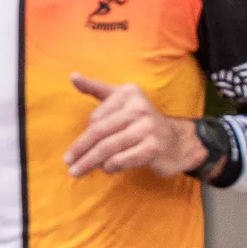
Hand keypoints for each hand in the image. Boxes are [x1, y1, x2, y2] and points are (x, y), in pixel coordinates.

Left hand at [64, 74, 206, 176]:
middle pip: (100, 132)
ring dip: (90, 162)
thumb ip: (97, 88)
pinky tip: (107, 168)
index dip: (84, 136)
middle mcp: (139, 108)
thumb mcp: (122, 99)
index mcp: (129, 93)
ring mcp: (148, 128)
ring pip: (108, 147)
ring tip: (78, 171)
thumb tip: (72, 76)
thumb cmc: (141, 122)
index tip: (73, 150)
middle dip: (81, 150)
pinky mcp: (153, 148)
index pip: (96, 118)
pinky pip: (121, 159)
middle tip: (68, 162)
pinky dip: (110, 166)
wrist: (178, 142)